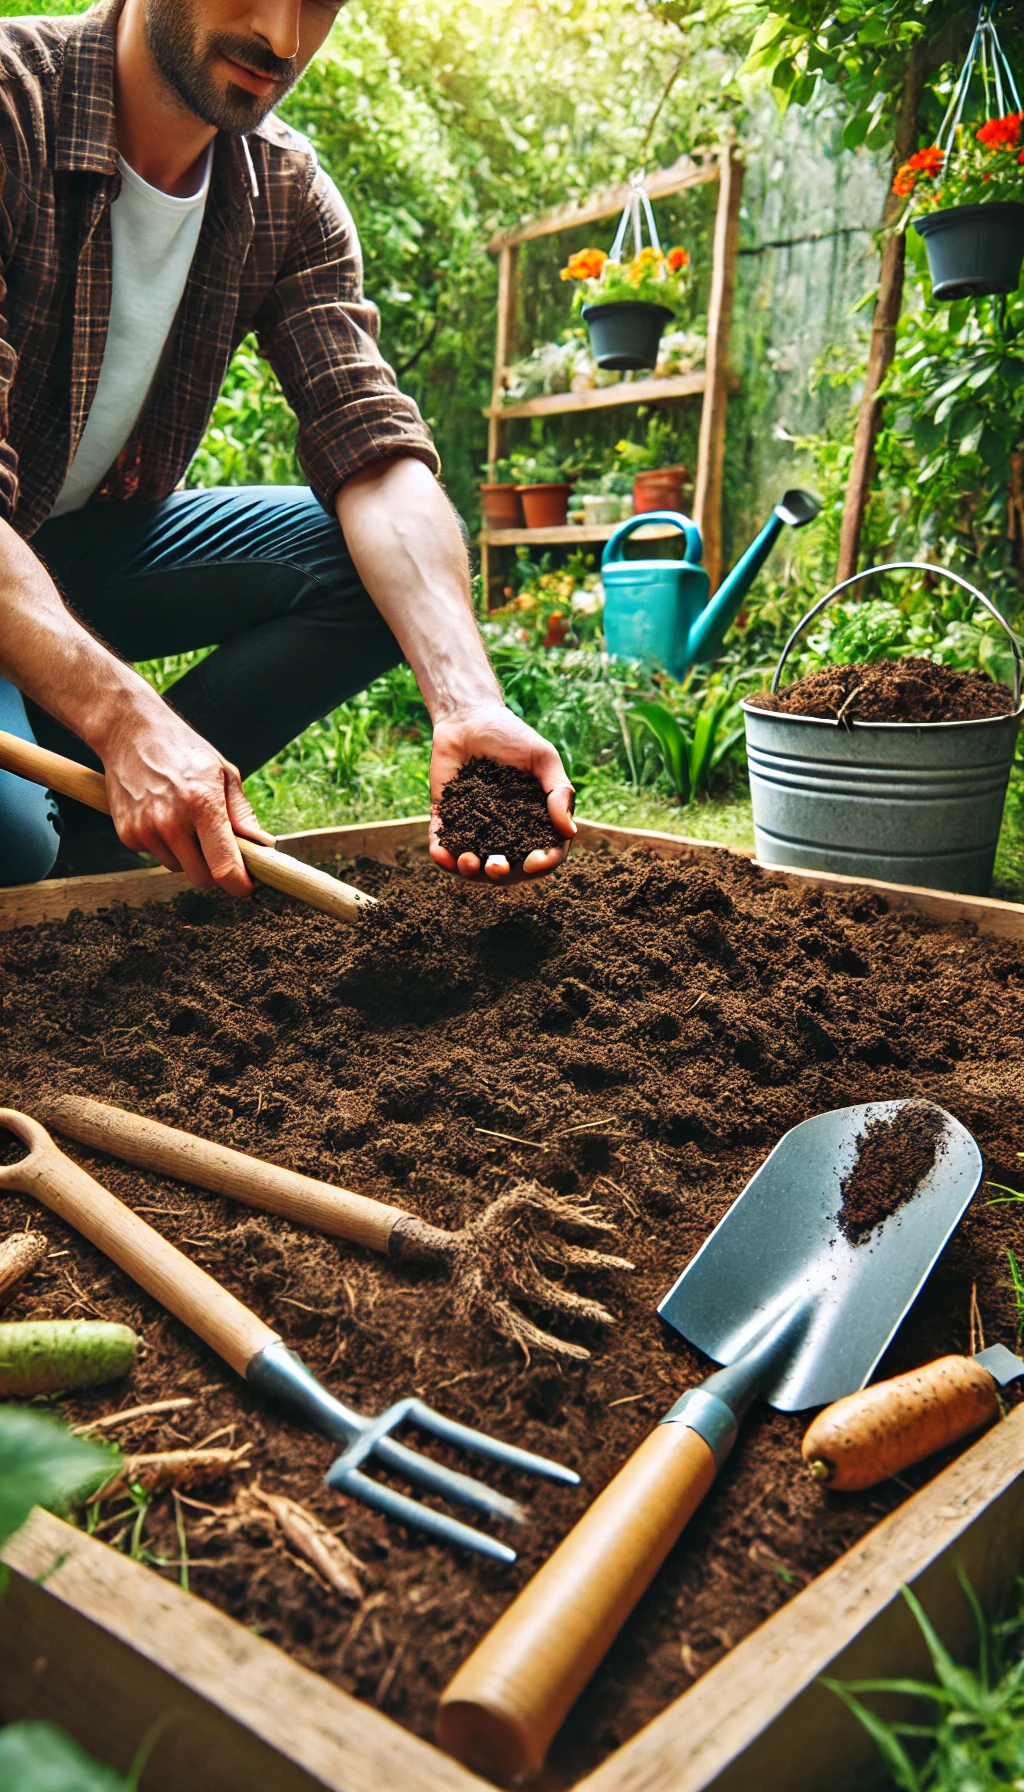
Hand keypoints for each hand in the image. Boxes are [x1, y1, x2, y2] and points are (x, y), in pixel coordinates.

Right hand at [96, 697, 273, 895]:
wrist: (129, 732)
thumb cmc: (183, 750)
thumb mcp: (223, 773)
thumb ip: (242, 814)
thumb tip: (263, 846)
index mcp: (203, 805)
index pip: (224, 867)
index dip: (240, 885)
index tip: (248, 886)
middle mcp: (171, 822)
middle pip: (202, 878)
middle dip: (216, 871)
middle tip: (219, 849)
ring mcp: (145, 830)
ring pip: (178, 868)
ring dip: (188, 855)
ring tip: (184, 820)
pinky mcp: (127, 834)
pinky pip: (155, 856)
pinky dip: (164, 845)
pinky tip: (161, 816)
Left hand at [429, 702, 575, 882]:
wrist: (470, 718)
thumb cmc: (513, 737)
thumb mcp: (543, 759)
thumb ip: (559, 792)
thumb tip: (569, 831)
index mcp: (535, 820)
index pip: (545, 852)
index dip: (542, 863)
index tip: (533, 861)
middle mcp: (506, 831)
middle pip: (508, 867)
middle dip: (501, 874)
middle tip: (496, 865)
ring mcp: (475, 828)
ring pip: (473, 864)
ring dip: (470, 871)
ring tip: (467, 861)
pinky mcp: (447, 818)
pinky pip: (442, 845)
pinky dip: (441, 855)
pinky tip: (440, 854)